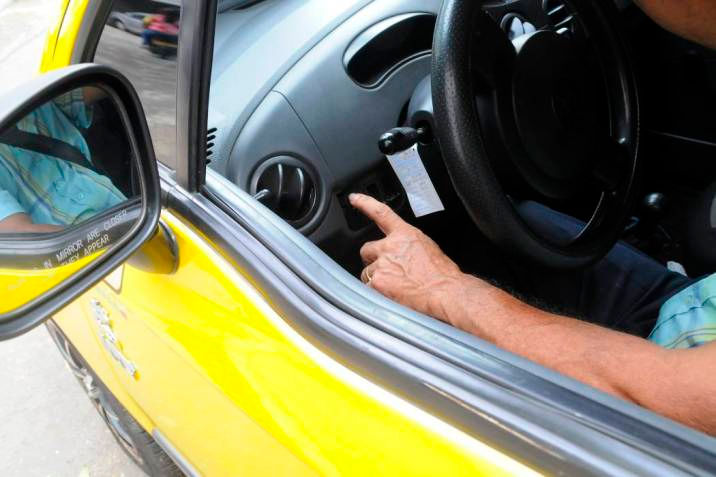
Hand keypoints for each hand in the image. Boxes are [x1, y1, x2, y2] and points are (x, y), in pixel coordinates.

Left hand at [349, 193, 462, 318]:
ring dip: (376, 278)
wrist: (444, 291)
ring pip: (367, 272)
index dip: (365, 203)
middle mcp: (390, 246)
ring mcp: (382, 264)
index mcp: (405, 235)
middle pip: (367, 249)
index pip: (381, 213)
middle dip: (373, 260)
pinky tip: (391, 295)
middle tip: (386, 270)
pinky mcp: (377, 282)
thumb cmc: (442, 274)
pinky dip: (377, 293)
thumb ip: (408, 245)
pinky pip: (369, 288)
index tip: (354, 198)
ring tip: (395, 286)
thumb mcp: (427, 248)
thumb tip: (401, 252)